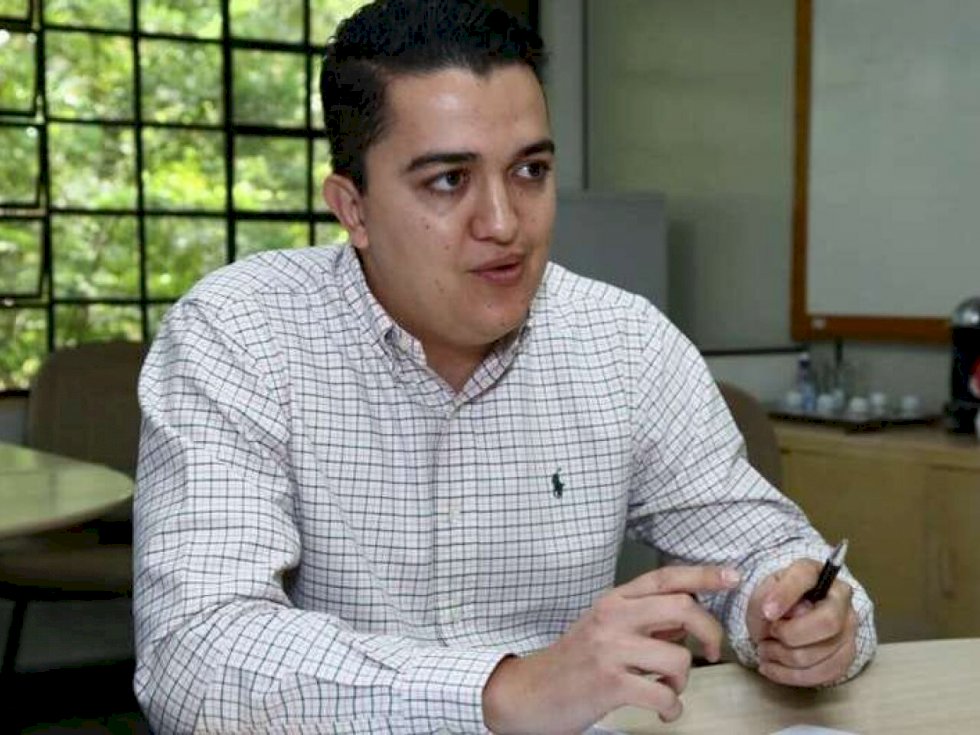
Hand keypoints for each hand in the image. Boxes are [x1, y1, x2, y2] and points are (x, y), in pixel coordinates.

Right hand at [482, 565, 740, 733]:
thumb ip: (645, 619)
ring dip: (683, 681)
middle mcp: (612, 617)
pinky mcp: (610, 684)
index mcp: (614, 601)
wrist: (530, 692)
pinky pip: (664, 695)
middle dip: (710, 633)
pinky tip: (662, 710)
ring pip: (679, 657)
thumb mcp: (606, 630)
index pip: (665, 578)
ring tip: (668, 689)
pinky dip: (672, 708)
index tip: (733, 576)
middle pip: (682, 608)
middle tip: (711, 653)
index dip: (703, 574)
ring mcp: (610, 650)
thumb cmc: (574, 663)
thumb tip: (689, 616)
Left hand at [746, 558, 858, 686]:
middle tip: (767, 636)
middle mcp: (841, 598)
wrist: (791, 614)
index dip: (785, 596)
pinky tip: (771, 669)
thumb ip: (764, 597)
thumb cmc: (777, 599)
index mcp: (815, 572)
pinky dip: (791, 676)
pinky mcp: (846, 656)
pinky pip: (823, 674)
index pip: (804, 577)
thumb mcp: (763, 589)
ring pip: (820, 654)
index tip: (767, 613)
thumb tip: (773, 614)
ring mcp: (849, 629)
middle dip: (789, 635)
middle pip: (827, 623)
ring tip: (765, 651)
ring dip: (783, 658)